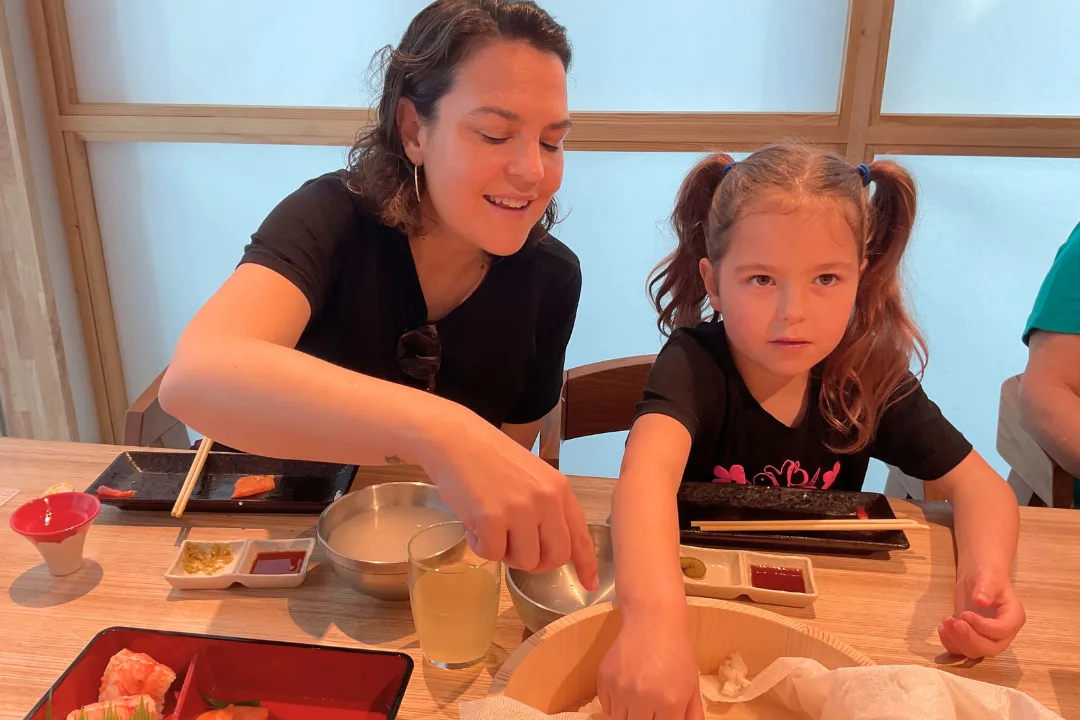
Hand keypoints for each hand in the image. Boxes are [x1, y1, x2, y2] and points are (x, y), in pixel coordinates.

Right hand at [424, 409, 598, 589]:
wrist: (454, 440)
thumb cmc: (489, 458)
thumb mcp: (532, 476)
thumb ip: (547, 507)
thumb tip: (554, 549)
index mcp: (559, 488)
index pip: (579, 534)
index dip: (586, 563)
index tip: (590, 583)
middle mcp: (545, 500)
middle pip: (555, 557)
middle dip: (536, 563)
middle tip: (516, 551)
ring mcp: (519, 510)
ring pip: (524, 562)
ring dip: (505, 553)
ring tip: (491, 528)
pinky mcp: (491, 519)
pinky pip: (492, 555)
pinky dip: (480, 546)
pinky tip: (473, 524)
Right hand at [597, 614, 703, 719]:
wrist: (653, 621)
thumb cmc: (676, 651)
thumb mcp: (690, 684)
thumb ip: (692, 714)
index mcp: (670, 702)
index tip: (660, 715)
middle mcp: (643, 699)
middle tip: (648, 710)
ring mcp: (621, 689)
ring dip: (628, 715)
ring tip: (638, 700)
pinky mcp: (605, 679)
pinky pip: (606, 706)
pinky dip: (615, 705)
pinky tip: (625, 691)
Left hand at [939, 567, 1025, 658]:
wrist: (977, 579)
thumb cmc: (987, 576)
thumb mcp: (988, 577)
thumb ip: (985, 588)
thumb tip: (980, 601)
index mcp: (1013, 618)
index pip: (1002, 631)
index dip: (983, 626)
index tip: (965, 614)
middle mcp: (1004, 633)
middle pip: (991, 648)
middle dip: (970, 639)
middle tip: (955, 622)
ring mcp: (987, 638)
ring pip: (975, 652)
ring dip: (958, 640)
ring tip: (946, 621)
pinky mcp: (972, 638)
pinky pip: (962, 650)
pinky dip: (950, 644)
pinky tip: (942, 628)